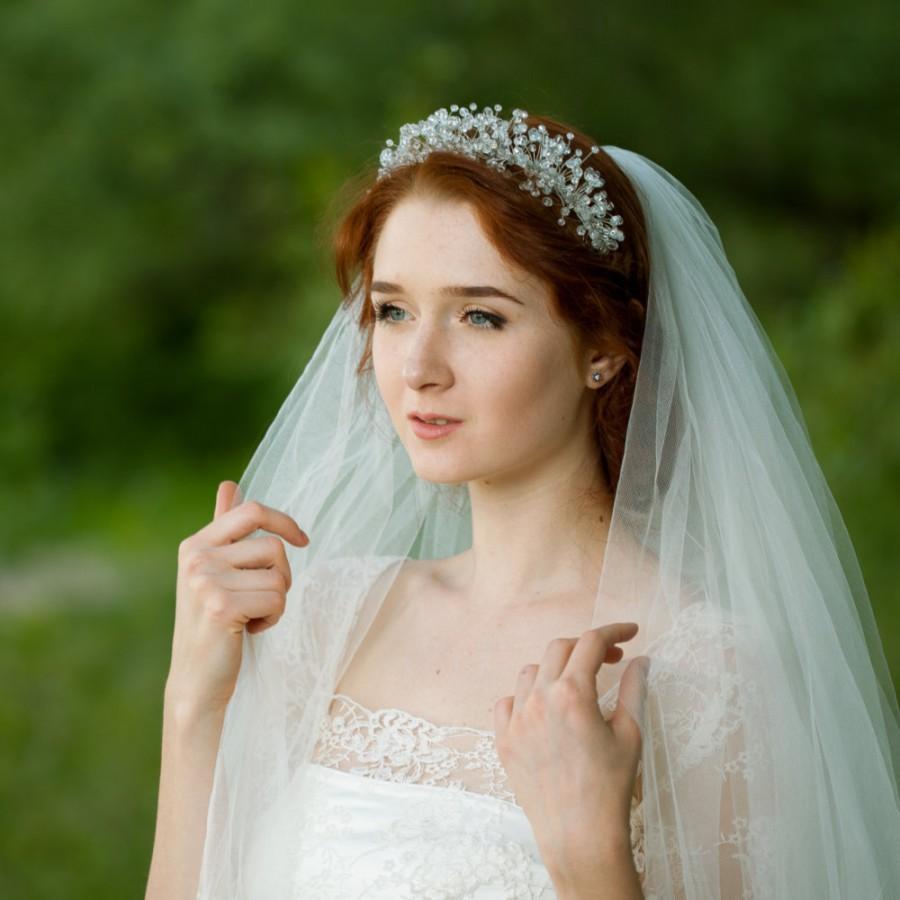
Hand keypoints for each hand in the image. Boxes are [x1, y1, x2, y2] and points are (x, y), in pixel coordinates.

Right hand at [165, 480, 309, 716]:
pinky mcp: (222, 606)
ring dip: (277, 601)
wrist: (196, 680)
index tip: (303, 540)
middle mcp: (196, 557)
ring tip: (252, 617)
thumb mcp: (216, 572)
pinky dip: (274, 618)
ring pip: (279, 576)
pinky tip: (250, 631)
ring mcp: (206, 581)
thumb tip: (230, 484)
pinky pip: (276, 599)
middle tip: (262, 600)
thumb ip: (225, 530)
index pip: (252, 510)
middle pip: (274, 547)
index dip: (284, 521)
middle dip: (282, 576)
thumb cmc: (214, 624)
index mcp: (196, 544)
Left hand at [493, 622, 648, 884]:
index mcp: (572, 694)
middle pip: (559, 648)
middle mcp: (539, 699)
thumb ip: (634, 689)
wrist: (579, 836)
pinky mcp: (503, 739)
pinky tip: (543, 709)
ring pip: (530, 671)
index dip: (614, 631)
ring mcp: (517, 718)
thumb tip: (641, 660)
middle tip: (610, 660)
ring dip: (554, 670)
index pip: (591, 642)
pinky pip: (507, 701)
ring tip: (576, 687)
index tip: (630, 633)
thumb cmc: (611, 787)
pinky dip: (525, 697)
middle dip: (586, 647)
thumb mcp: (631, 734)